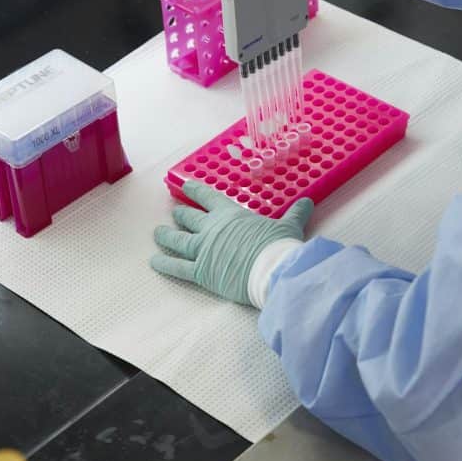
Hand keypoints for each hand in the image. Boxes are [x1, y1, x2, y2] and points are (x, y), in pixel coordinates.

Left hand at [151, 181, 313, 305]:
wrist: (273, 270)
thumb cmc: (280, 246)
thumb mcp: (289, 226)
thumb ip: (295, 214)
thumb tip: (307, 202)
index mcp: (230, 215)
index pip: (208, 198)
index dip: (195, 191)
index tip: (185, 187)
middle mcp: (212, 229)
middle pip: (189, 219)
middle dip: (180, 216)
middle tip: (175, 215)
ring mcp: (203, 250)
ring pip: (176, 241)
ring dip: (165, 236)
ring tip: (157, 234)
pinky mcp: (200, 272)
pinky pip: (177, 267)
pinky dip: (164, 264)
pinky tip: (154, 262)